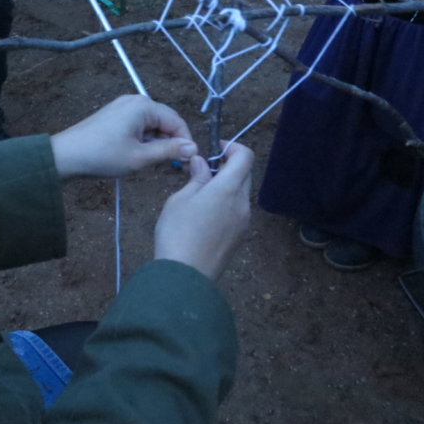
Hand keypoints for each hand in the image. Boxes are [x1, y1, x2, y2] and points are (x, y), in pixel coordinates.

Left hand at [50, 95, 198, 178]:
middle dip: (169, 143)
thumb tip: (194, 148)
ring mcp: (123, 107)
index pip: (177, 121)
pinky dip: (142, 141)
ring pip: (151, 126)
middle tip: (168, 166)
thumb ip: (169, 151)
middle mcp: (135, 101)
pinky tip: (135, 156)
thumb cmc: (103, 156)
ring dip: (154, 144)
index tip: (188, 162)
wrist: (66, 156)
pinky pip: (138, 126)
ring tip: (147, 162)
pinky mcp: (114, 115)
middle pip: (164, 122)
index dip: (185, 142)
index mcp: (144, 106)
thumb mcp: (140, 157)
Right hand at [154, 142, 252, 280]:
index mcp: (228, 189)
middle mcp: (242, 204)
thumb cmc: (178, 232)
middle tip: (203, 172)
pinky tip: (205, 216)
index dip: (232, 148)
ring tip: (201, 195)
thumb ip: (196, 178)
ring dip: (227, 187)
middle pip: (245, 174)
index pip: (246, 157)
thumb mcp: (180, 199)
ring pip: (241, 193)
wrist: (185, 275)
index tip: (214, 151)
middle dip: (228, 167)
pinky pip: (238, 211)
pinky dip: (227, 204)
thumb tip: (202, 163)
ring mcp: (244, 222)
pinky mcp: (239, 237)